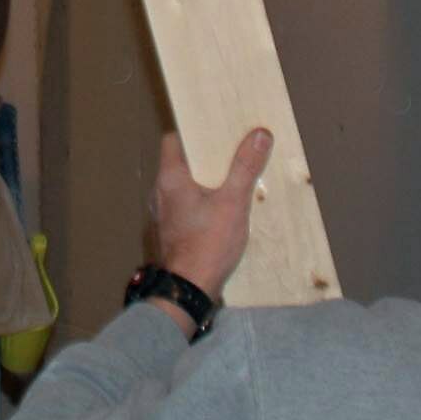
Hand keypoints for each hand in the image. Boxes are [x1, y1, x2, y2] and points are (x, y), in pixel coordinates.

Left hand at [153, 128, 273, 305]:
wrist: (189, 291)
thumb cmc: (207, 243)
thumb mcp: (233, 202)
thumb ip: (245, 168)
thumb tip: (260, 134)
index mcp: (170, 178)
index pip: (173, 140)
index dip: (193, 131)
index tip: (215, 129)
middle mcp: (160, 193)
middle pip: (182, 163)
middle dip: (206, 157)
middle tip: (232, 152)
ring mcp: (163, 215)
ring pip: (184, 187)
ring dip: (205, 182)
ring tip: (232, 179)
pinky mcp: (171, 232)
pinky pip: (186, 207)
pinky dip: (202, 202)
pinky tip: (223, 210)